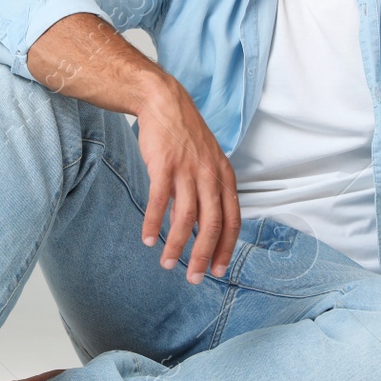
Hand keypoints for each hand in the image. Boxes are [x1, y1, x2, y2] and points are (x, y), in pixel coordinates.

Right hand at [134, 75, 241, 283]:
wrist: (165, 102)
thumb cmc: (185, 135)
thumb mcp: (209, 161)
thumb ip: (210, 191)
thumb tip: (203, 225)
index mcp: (225, 177)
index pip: (232, 220)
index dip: (226, 248)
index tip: (217, 270)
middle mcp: (210, 176)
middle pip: (211, 225)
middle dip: (203, 256)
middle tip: (193, 278)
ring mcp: (187, 170)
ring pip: (186, 218)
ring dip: (176, 245)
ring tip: (166, 263)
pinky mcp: (164, 165)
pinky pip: (159, 202)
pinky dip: (153, 224)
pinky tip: (148, 239)